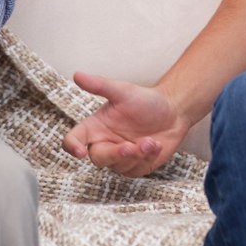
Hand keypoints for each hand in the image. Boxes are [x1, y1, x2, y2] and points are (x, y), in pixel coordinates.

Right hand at [62, 72, 190, 176]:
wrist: (173, 112)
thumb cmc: (145, 100)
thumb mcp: (122, 91)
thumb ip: (99, 85)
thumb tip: (77, 75)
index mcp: (96, 126)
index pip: (75, 139)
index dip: (72, 146)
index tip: (80, 152)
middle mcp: (105, 143)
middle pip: (98, 158)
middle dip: (114, 154)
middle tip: (129, 147)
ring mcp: (120, 157)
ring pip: (119, 166)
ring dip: (137, 154)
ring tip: (150, 141)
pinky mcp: (136, 166)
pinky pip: (136, 170)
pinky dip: (147, 158)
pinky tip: (156, 145)